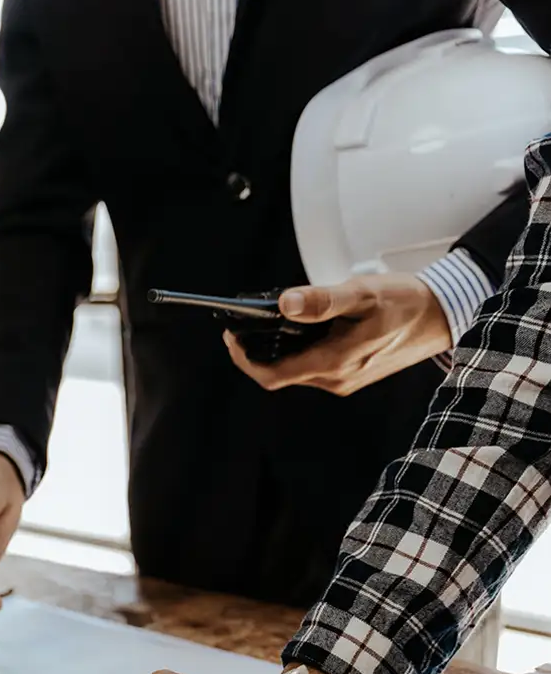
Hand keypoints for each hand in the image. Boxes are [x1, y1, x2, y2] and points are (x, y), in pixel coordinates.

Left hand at [224, 274, 450, 395]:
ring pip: (295, 371)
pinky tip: (300, 328)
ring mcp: (343, 380)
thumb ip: (322, 300)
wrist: (442, 316)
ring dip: (278, 350)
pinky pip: (312, 367)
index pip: (273, 375)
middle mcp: (336, 379)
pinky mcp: (349, 375)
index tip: (231, 335)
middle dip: (257, 351)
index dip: (244, 359)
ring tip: (271, 320)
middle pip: (280, 374)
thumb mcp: (362, 293)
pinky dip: (297, 350)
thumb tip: (284, 304)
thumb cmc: (406, 302)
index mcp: (335, 363)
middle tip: (244, 323)